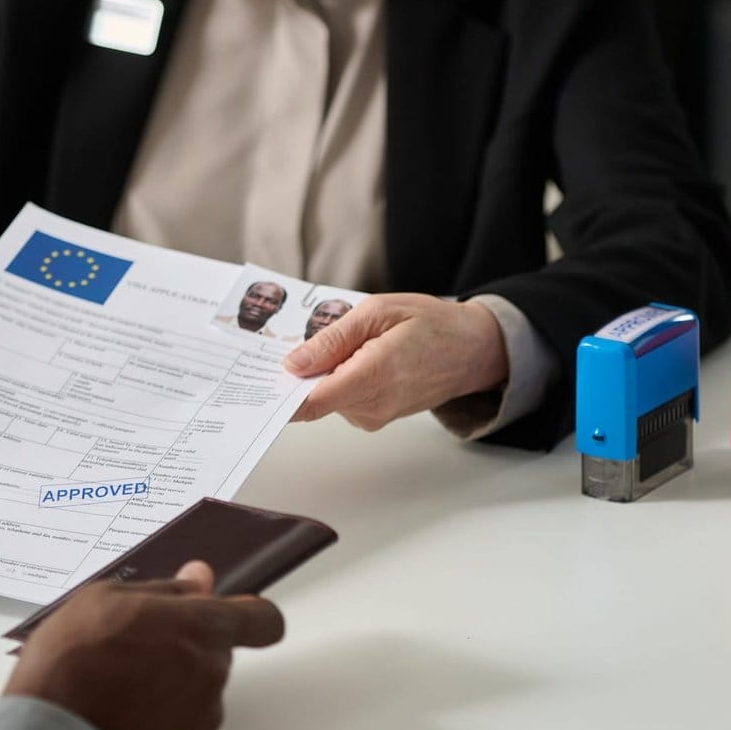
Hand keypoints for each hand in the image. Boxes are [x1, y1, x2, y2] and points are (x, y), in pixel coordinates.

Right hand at [4, 561, 283, 729]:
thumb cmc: (70, 667)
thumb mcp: (105, 599)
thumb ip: (163, 589)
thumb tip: (196, 580)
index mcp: (200, 628)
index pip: (261, 619)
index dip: (251, 616)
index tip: (241, 615)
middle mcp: (211, 674)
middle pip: (216, 654)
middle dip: (185, 649)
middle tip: (137, 650)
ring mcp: (200, 720)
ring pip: (197, 693)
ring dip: (171, 687)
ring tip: (119, 687)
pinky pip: (182, 729)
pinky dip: (160, 723)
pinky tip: (122, 716)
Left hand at [284, 293, 506, 430]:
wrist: (473, 350)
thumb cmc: (432, 324)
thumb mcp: (379, 312)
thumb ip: (333, 339)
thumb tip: (294, 364)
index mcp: (373, 376)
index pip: (310, 402)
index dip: (279, 395)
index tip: (256, 384)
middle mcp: (372, 406)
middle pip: (314, 397)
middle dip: (303, 372)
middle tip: (300, 340)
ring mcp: (376, 416)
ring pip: (328, 397)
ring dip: (326, 372)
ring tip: (349, 342)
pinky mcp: (377, 417)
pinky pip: (344, 399)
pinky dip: (340, 379)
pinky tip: (357, 356)